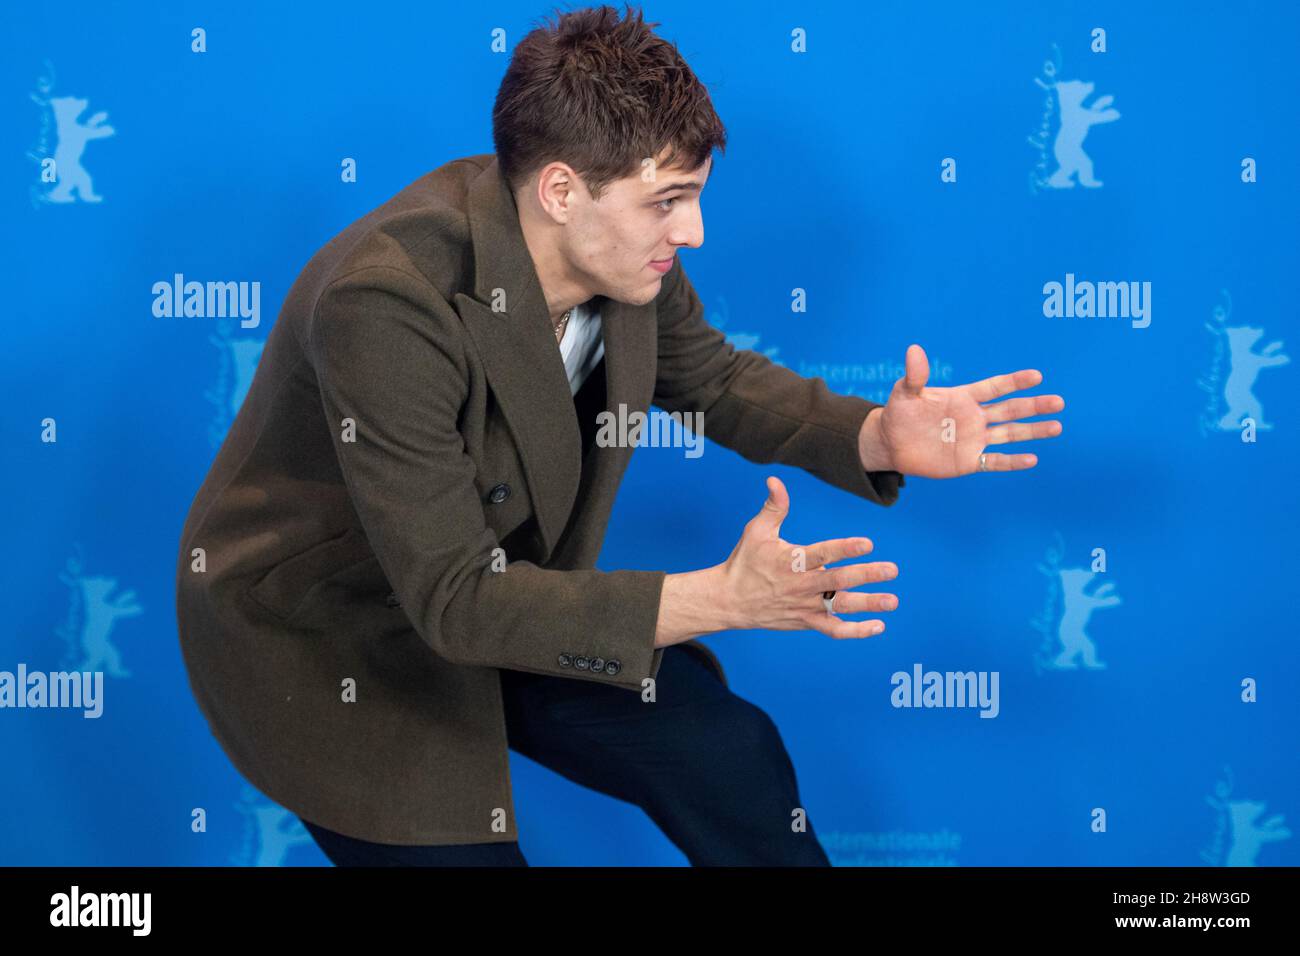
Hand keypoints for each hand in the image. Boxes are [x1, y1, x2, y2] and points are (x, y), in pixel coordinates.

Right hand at [714, 475, 899, 638]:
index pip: (821, 553)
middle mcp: (800, 585)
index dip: (844, 549)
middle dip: (866, 575)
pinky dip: (856, 631)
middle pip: (837, 581)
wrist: (729, 600)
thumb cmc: (745, 562)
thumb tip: (775, 480)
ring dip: (868, 605)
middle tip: (892, 570)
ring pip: (840, 607)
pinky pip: (833, 630)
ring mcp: (804, 606)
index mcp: (790, 561)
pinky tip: (878, 626)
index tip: (868, 543)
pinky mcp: (805, 622)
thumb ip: (774, 506)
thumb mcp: (756, 531)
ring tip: (892, 601)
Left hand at [861, 344, 1064, 477]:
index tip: (1037, 376)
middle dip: (1034, 406)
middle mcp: (974, 417)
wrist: (891, 443)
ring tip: (1057, 426)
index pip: (994, 387)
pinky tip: (1032, 459)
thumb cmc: (899, 414)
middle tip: (1059, 402)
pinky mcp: (969, 461)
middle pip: (1010, 410)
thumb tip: (914, 349)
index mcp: (963, 398)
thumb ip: (915, 376)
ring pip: (1009, 434)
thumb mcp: (904, 393)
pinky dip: (1012, 461)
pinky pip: (995, 462)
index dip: (1014, 382)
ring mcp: (974, 440)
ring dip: (1032, 431)